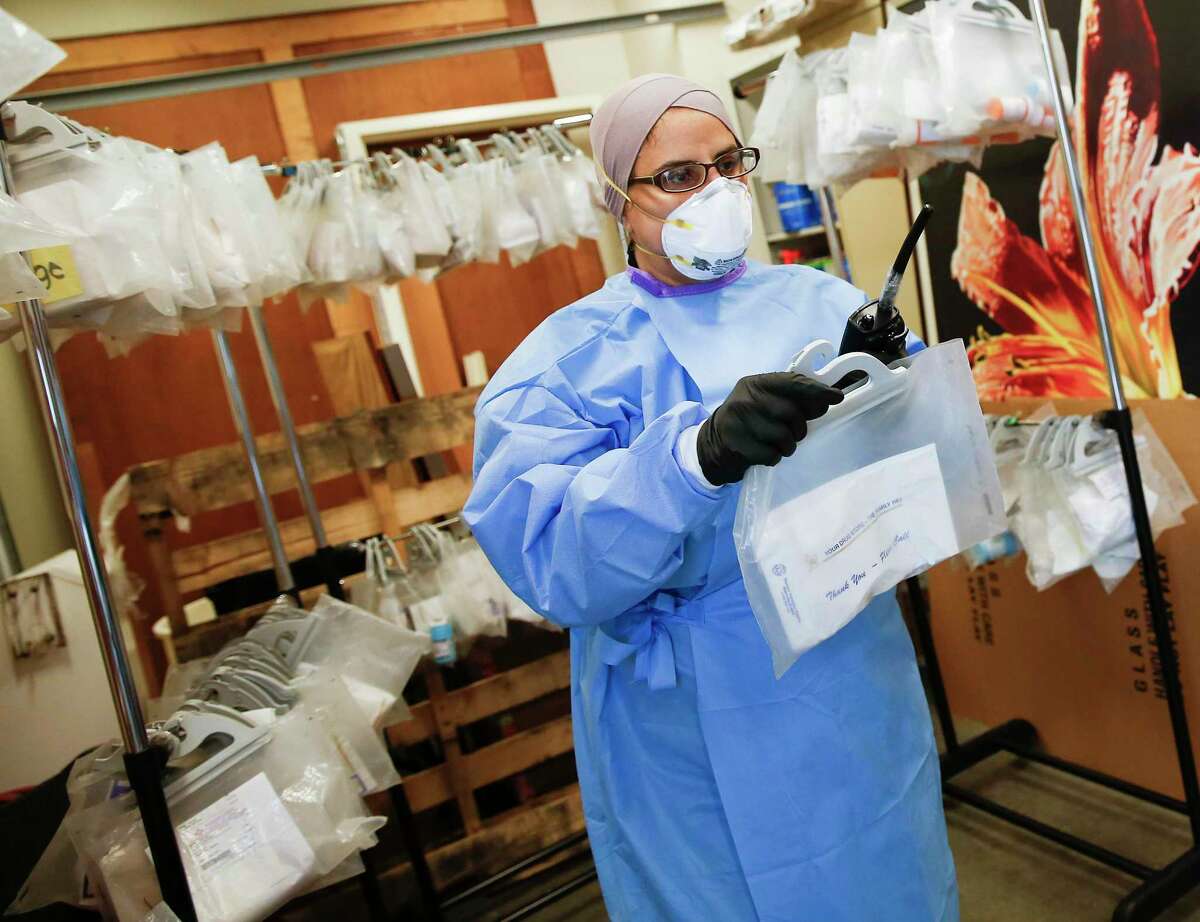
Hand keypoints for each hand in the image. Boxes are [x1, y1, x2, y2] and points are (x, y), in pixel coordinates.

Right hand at [696, 372, 842, 485]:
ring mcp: (738, 421)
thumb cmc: (747, 423)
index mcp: (755, 383)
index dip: (817, 390)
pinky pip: (770, 455)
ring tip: (778, 446)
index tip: (836, 397)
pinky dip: (774, 458)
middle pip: (791, 413)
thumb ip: (791, 400)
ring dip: (787, 446)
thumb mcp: (764, 404)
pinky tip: (765, 454)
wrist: (711, 446)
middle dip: (799, 428)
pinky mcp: (735, 444)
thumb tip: (825, 402)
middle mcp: (745, 398)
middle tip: (795, 434)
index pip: (792, 382)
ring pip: (783, 437)